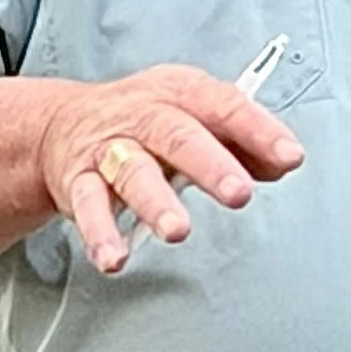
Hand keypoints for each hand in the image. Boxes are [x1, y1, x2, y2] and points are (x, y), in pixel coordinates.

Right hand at [36, 63, 304, 275]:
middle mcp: (143, 116)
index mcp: (180, 93)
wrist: (61, 124)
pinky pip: (88, 207)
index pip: (224, 105)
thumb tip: (283, 162)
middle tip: (238, 194)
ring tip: (177, 230)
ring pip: (133, 172)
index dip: (259, 130)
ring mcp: (109, 149)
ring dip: (156, 203)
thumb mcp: (194, 117)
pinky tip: (115, 258)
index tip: (289, 155)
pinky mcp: (78, 181)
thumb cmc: (143, 123)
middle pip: (177, 135)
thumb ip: (241, 142)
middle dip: (211, 165)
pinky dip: (100, 234)